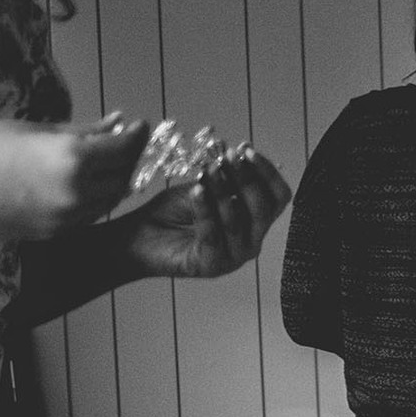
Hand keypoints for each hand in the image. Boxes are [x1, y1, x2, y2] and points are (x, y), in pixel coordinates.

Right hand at [0, 116, 148, 240]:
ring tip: (102, 163)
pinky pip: (87, 217)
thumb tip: (118, 123)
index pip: (123, 149)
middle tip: (122, 144)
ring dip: (112, 183)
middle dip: (127, 160)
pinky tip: (81, 185)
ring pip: (108, 202)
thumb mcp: (34, 129)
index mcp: (72, 158)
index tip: (140, 126)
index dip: (136, 137)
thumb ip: (83, 131)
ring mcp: (66, 218)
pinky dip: (93, 200)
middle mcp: (76, 192)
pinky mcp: (53, 234)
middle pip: (123, 178)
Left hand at [118, 145, 292, 278]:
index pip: (278, 198)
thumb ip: (225, 179)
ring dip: (222, 190)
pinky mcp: (212, 265)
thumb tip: (242, 154)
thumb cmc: (170, 214)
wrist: (137, 238)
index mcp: (254, 222)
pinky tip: (196, 189)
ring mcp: (234, 256)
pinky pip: (213, 234)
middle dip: (247, 179)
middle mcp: (251, 241)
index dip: (268, 173)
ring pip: (238, 221)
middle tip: (227, 158)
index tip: (247, 150)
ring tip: (207, 169)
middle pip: (264, 210)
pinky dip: (205, 208)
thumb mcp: (203, 188)